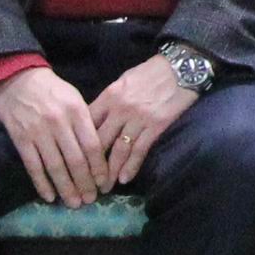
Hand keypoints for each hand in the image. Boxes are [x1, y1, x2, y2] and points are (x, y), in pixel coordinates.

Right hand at [0, 63, 111, 207]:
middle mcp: (59, 123)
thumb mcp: (75, 99)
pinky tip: (49, 196)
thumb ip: (86, 123)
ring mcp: (38, 132)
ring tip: (74, 203)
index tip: (104, 183)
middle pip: (75, 160)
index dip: (98, 167)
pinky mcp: (21, 139)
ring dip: (66, 188)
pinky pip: (33, 166)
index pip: (91, 145)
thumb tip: (99, 152)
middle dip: (84, 183)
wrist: (19, 79)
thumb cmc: (52, 91)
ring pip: (55, 167)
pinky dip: (42, 183)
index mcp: (76, 112)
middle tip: (91, 200)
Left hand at [81, 57, 197, 186]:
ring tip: (103, 186)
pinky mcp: (156, 126)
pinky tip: (124, 179)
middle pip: (99, 141)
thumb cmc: (150, 73)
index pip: (88, 122)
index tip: (73, 158)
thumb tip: (95, 119)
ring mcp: (138, 119)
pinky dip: (131, 166)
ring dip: (110, 171)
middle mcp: (121, 109)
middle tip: (84, 181)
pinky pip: (140, 150)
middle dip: (90, 164)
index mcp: (109, 96)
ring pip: (119, 150)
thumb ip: (109, 100)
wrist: (180, 68)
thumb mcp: (123, 81)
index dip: (78, 142)